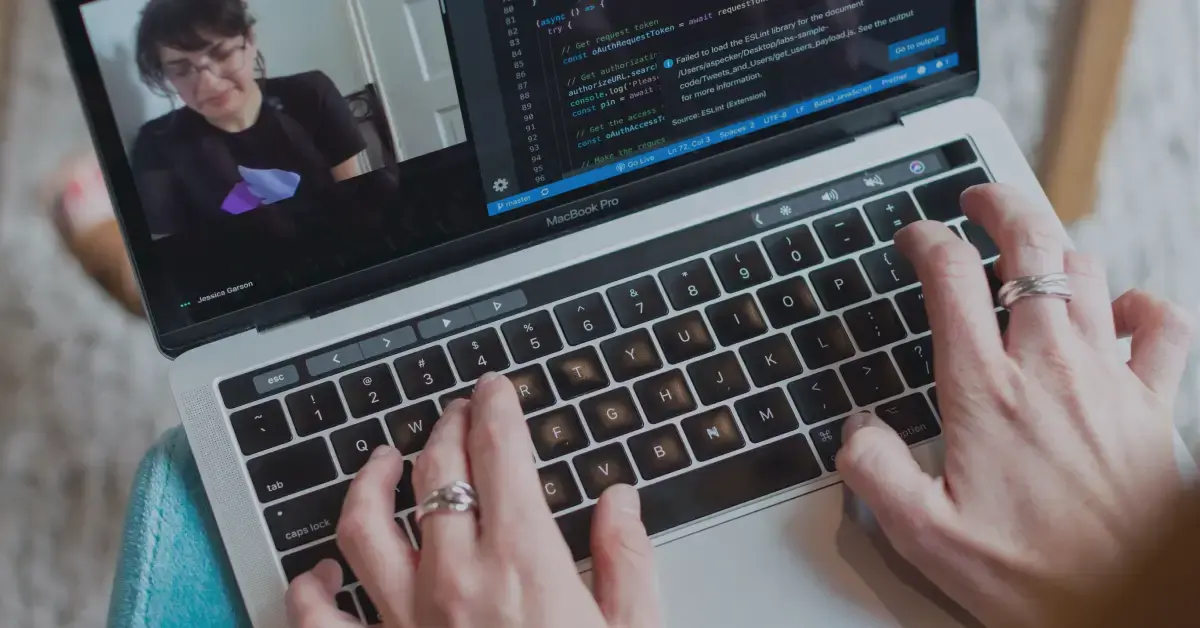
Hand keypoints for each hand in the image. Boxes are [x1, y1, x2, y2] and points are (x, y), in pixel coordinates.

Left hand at [285, 372, 661, 627]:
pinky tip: (320, 570)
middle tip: (457, 412)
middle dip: (446, 426)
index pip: (500, 455)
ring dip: (369, 480)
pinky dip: (308, 588)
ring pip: (363, 525)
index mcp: (525, 565)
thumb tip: (620, 501)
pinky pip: (318, 620)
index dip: (495, 408)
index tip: (494, 390)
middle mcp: (456, 581)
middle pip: (435, 472)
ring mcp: (406, 621)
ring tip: (382, 459)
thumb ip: (626, 559)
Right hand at [837, 184, 1194, 626]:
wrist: (1139, 609)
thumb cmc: (1037, 579)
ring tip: (1031, 250)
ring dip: (1056, 248)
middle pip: (1030, 247)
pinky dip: (1142, 302)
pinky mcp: (1155, 404)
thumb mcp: (925, 537)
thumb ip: (874, 473)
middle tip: (978, 198)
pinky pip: (1163, 324)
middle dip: (1000, 205)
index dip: (926, 240)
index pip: (951, 278)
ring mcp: (1108, 379)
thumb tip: (856, 428)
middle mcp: (1049, 369)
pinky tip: (1122, 309)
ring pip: (1087, 273)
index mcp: (986, 392)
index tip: (914, 237)